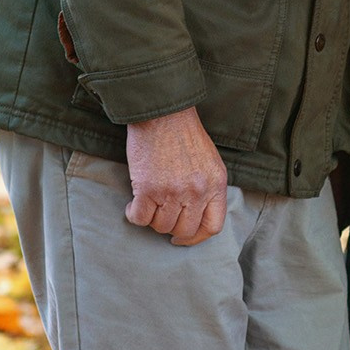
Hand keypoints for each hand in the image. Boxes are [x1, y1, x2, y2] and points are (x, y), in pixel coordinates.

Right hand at [124, 107, 226, 245]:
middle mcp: (197, 191)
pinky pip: (140, 218)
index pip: (213, 226)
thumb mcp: (209, 160)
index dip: (196, 237)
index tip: (183, 237)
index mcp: (216, 183)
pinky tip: (133, 205)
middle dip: (171, 227)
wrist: (162, 111)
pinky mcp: (148, 189)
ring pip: (161, 226)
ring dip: (152, 218)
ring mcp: (172, 191)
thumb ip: (207, 188)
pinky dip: (134, 215)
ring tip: (149, 203)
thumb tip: (195, 215)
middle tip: (162, 214)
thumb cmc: (184, 133)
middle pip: (184, 230)